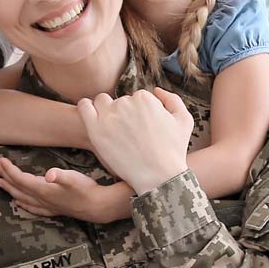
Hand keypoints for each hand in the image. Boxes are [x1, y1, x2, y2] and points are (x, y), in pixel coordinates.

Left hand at [0, 158, 131, 223]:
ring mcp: (47, 205)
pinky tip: (19, 203)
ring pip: (22, 197)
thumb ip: (60, 176)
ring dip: (10, 189)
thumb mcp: (74, 178)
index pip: (20, 179)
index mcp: (43, 190)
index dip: (9, 169)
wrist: (99, 206)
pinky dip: (23, 203)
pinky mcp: (54, 209)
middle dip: (5, 176)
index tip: (0, 160)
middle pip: (18, 187)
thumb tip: (50, 174)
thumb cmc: (86, 190)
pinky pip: (32, 207)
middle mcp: (42, 199)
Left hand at [75, 88, 192, 189]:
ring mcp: (109, 116)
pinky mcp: (95, 130)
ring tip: (112, 127)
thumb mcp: (184, 120)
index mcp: (144, 98)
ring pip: (102, 102)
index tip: (142, 128)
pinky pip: (84, 107)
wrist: (158, 177)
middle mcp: (125, 103)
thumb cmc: (173, 151)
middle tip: (129, 134)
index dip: (140, 113)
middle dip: (124, 113)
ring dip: (105, 109)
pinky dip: (86, 107)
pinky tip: (92, 117)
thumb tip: (156, 90)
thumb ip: (172, 99)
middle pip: (120, 101)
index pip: (138, 97)